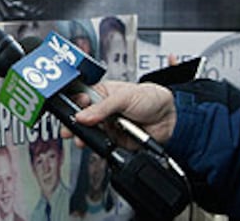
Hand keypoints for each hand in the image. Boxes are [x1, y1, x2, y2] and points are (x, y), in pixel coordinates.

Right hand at [62, 81, 176, 148]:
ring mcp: (107, 126)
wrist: (170, 119)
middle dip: (72, 123)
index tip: (70, 108)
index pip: (80, 96)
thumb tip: (82, 116)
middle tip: (68, 128)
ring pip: (88, 132)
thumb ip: (102, 107)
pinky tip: (92, 144)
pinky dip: (96, 146)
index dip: (73, 102)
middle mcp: (102, 110)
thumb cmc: (150, 98)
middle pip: (80, 116)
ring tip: (79, 138)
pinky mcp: (113, 141)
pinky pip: (100, 145)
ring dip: (82, 136)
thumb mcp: (124, 97)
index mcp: (102, 93)